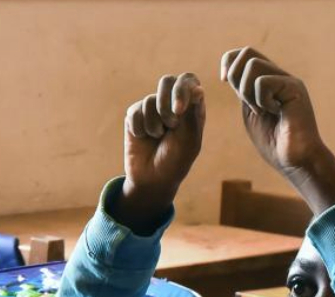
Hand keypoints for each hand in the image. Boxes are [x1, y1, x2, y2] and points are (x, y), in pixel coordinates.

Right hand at [115, 73, 204, 233]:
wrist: (153, 178)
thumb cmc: (176, 160)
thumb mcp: (189, 140)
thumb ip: (192, 114)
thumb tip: (198, 88)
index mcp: (192, 107)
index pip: (189, 80)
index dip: (183, 89)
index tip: (179, 110)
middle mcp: (172, 103)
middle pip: (167, 81)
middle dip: (166, 103)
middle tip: (170, 125)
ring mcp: (153, 108)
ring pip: (150, 100)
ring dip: (155, 124)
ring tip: (158, 138)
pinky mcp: (135, 115)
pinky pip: (135, 112)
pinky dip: (141, 128)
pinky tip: (144, 139)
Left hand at [220, 47, 334, 212]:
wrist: (295, 161)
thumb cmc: (275, 144)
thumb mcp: (251, 112)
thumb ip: (243, 92)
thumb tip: (230, 72)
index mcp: (268, 81)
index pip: (242, 54)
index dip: (228, 62)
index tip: (223, 81)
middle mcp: (280, 76)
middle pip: (247, 52)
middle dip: (235, 75)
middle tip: (245, 102)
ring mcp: (289, 80)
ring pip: (253, 64)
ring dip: (248, 91)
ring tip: (261, 111)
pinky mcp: (295, 87)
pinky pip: (263, 81)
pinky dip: (261, 100)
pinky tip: (276, 113)